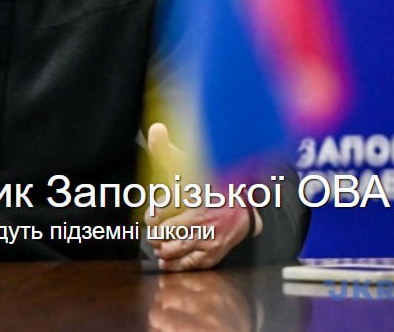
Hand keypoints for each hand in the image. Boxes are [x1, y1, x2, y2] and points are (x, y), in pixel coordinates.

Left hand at [145, 123, 260, 270]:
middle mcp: (204, 216)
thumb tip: (155, 129)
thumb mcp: (189, 161)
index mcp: (196, 193)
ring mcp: (210, 236)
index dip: (155, 214)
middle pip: (169, 232)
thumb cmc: (208, 181)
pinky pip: (191, 263)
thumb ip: (166, 149)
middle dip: (156, 234)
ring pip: (177, 249)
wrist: (243, 205)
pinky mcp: (214, 252)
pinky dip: (175, 264)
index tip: (151, 217)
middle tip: (152, 233)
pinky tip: (165, 259)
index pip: (168, 206)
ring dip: (162, 249)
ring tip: (157, 244)